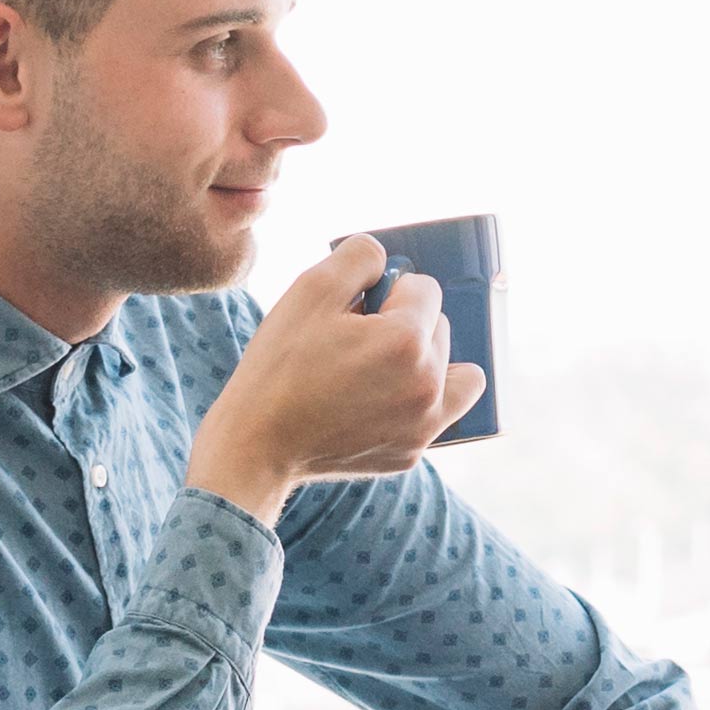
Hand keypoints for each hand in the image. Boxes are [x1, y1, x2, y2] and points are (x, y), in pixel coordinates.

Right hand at [182, 235, 480, 526]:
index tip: (353, 313)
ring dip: (423, 361)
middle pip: (440, 328)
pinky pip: (436, 412)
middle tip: (354, 343)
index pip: (425, 288)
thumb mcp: (310, 288)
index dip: (386, 292)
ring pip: (452, 371)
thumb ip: (360, 255)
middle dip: (405, 326)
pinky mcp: (411, 453)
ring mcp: (424, 425)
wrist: (257, 444)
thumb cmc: (280, 365)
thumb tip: (387, 262)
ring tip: (375, 372)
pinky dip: (416, 402)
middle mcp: (428, 385)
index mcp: (407, 340)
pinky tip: (375, 403)